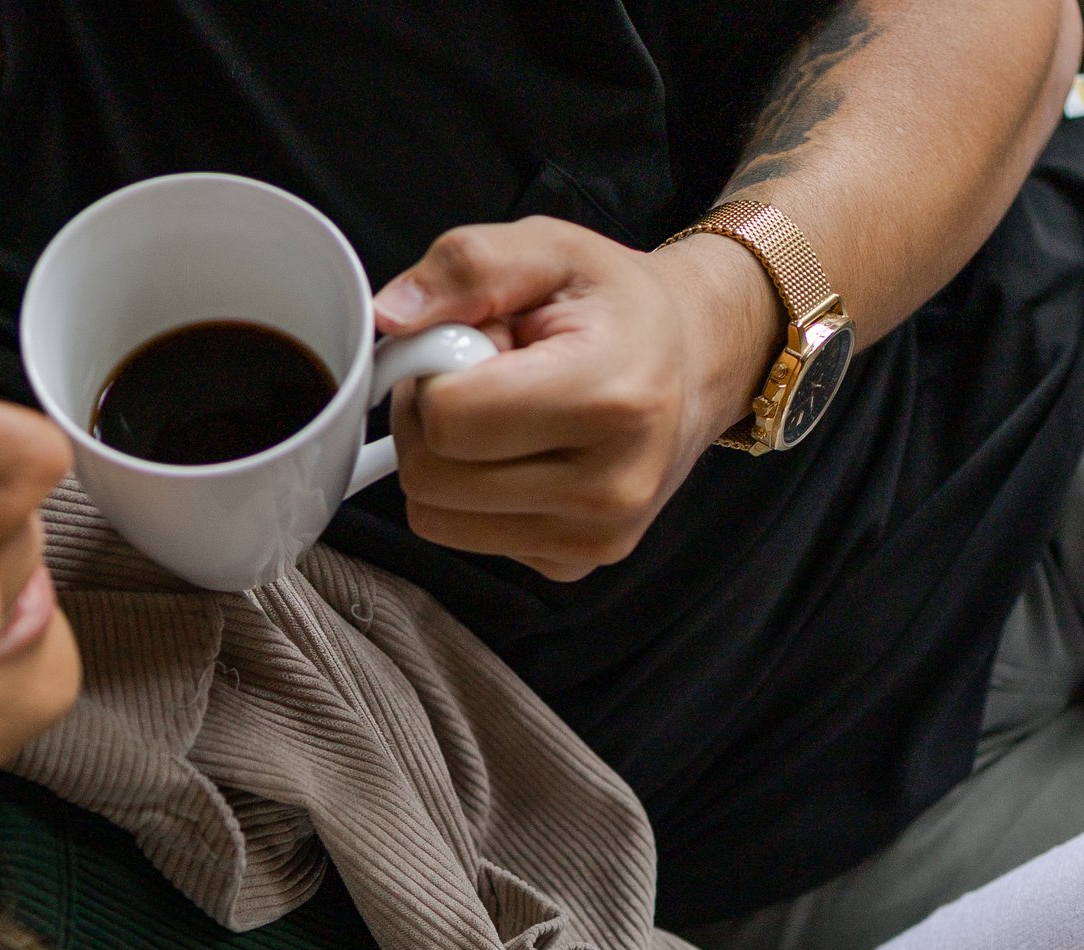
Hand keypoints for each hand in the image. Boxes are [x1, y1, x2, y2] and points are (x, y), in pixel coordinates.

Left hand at [373, 217, 780, 580]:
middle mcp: (610, 487)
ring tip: (504, 417)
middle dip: (432, 422)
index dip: (431, 375)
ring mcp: (594, 538)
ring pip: (437, 519)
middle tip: (481, 379)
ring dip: (448, 462)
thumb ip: (465, 267)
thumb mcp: (550, 249)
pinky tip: (523, 453)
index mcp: (609, 400)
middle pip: (431, 479)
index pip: (449, 420)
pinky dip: (475, 496)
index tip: (469, 345)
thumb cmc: (618, 308)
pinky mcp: (575, 565)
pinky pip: (467, 540)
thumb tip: (389, 316)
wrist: (694, 365)